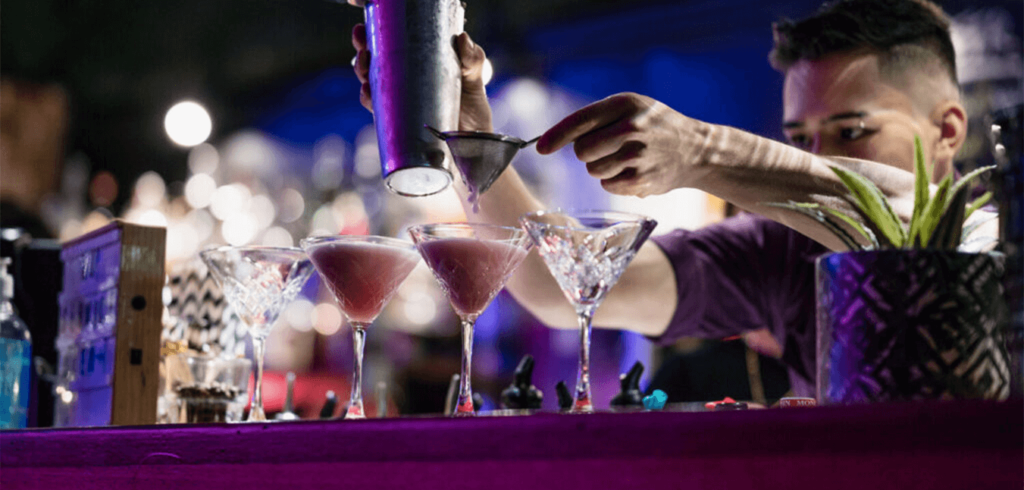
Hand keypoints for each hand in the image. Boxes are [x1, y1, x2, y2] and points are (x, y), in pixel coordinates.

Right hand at [351, 25, 493, 131]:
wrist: (474, 144)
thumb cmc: (473, 110)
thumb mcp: (474, 79)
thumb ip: (472, 59)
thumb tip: (462, 39)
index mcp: (420, 65)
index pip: (394, 46)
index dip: (378, 35)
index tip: (368, 26)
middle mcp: (406, 82)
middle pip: (376, 62)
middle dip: (364, 50)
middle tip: (362, 42)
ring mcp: (400, 102)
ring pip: (372, 82)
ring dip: (362, 70)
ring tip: (364, 61)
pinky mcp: (398, 121)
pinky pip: (377, 109)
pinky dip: (369, 98)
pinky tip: (367, 91)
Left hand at [535, 93, 711, 196]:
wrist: (696, 149)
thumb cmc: (653, 126)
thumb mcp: (631, 107)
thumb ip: (596, 118)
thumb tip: (551, 141)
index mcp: (625, 104)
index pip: (580, 121)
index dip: (556, 136)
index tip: (540, 148)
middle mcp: (631, 128)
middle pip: (582, 150)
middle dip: (587, 152)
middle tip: (607, 147)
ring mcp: (637, 155)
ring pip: (593, 170)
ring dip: (601, 167)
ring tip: (625, 158)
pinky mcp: (641, 180)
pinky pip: (608, 185)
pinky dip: (614, 181)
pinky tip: (633, 170)